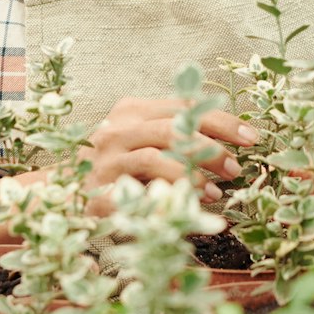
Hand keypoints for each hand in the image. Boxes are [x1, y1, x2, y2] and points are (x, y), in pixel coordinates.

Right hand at [78, 97, 258, 211]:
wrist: (62, 190)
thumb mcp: (141, 140)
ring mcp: (106, 160)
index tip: (251, 137)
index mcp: (132, 110)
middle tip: (236, 168)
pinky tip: (189, 207)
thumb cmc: (114, 164)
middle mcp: (117, 130)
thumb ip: (175, 137)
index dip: (221, 120)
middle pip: (173, 128)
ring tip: (217, 191)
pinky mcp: (99, 191)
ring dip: (192, 173)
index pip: (184, 107)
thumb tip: (229, 148)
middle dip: (211, 146)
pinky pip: (138, 194)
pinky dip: (167, 198)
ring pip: (155, 156)